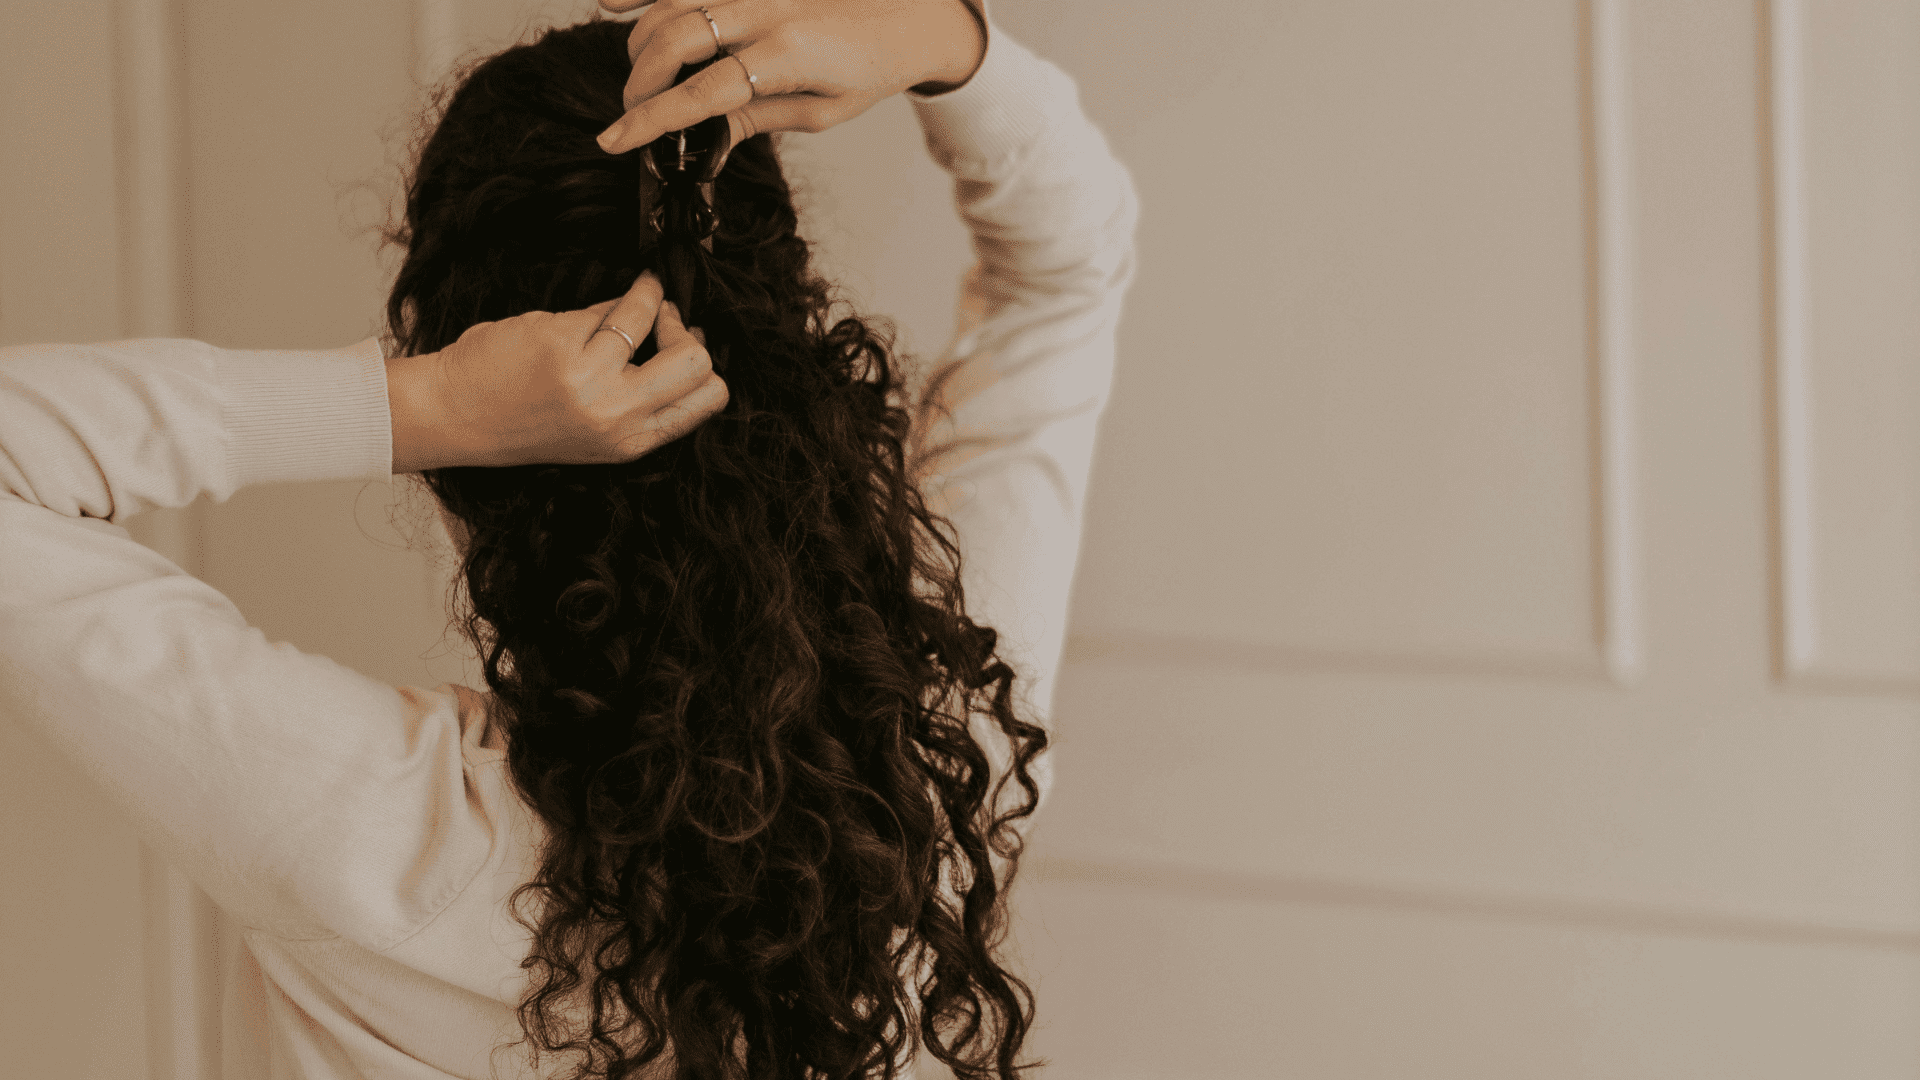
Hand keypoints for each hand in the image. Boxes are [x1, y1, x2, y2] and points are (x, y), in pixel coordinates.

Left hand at [387, 269, 727, 471]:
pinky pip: (606, 307)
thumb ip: (642, 396)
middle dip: (686, 330)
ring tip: (633, 296)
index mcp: (632, 442)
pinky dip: (603, 302)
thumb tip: (687, 334)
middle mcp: (617, 416)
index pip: (708, 400)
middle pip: (698, 362)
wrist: (455, 415)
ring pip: (650, 318)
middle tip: (661, 321)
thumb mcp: (599, 429)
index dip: (702, 363)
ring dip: (646, 297)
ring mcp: (591, 380)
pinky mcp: (563, 345)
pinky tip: (580, 313)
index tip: (679, 343)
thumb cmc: (526, 418)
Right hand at [594, 0, 985, 154]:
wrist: (906, 18)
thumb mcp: (820, 112)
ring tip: (638, 82)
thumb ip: (758, 118)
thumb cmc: (868, 68)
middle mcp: (765, 11)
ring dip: (640, 44)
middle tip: (633, 114)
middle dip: (640, 83)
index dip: (653, 119)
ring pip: (672, 6)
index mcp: (788, 56)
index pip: (704, 93)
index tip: (616, 141)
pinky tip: (612, 5)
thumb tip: (704, 139)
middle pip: (674, 41)